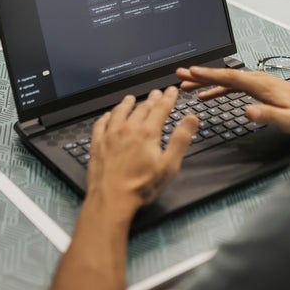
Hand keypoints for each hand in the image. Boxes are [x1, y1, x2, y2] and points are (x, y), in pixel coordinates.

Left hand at [86, 87, 198, 216]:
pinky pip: (101, 124)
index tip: (171, 90)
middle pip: (142, 109)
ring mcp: (110, 136)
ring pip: (119, 112)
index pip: (160, 109)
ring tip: (131, 98)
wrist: (112, 199)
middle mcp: (128, 129)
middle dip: (151, 99)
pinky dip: (106, 116)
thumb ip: (180, 140)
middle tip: (156, 93)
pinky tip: (107, 115)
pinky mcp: (97, 144)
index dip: (168, 98)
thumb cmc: (140, 186)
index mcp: (147, 133)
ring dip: (127, 103)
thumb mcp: (169, 165)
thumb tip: (191, 119)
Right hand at [177, 66, 289, 135]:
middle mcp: (256, 79)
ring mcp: (257, 82)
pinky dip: (217, 87)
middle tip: (180, 74)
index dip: (208, 74)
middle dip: (201, 74)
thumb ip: (268, 116)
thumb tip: (248, 111)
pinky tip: (208, 95)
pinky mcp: (258, 88)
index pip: (229, 76)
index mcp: (259, 84)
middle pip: (223, 74)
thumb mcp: (288, 121)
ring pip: (226, 78)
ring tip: (187, 84)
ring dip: (206, 81)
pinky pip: (232, 84)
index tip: (190, 72)